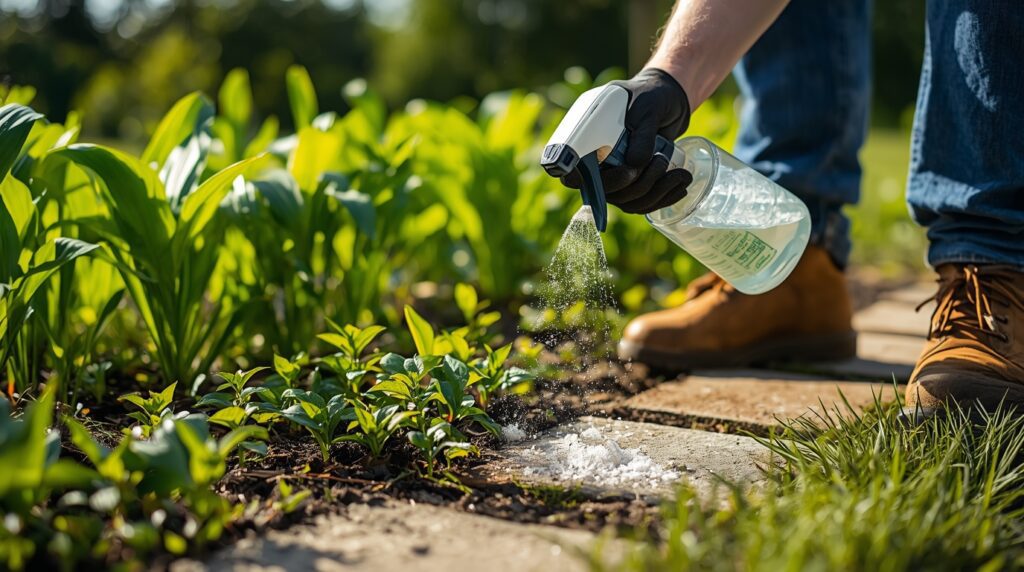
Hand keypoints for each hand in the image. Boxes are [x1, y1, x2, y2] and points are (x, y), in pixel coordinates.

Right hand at [562, 68, 692, 213]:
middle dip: (637, 184)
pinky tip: (681, 187)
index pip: (570, 170)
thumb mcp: (647, 108)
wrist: (669, 100)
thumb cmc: (650, 96)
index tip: (601, 176)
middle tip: (660, 160)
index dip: (578, 179)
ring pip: (628, 202)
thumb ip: (641, 135)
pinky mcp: (634, 185)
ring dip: (655, 193)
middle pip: (607, 193)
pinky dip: (664, 199)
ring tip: (680, 174)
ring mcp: (616, 178)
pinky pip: (643, 204)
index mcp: (588, 140)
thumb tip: (634, 165)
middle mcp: (598, 164)